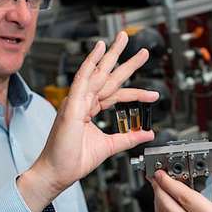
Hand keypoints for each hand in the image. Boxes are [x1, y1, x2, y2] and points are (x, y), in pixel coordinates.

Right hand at [19, 32, 157, 211]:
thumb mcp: (109, 146)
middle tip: (139, 47)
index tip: (153, 95)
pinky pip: (82, 80)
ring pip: (97, 72)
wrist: (58, 172)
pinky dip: (90, 63)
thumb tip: (147, 132)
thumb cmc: (74, 160)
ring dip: (110, 55)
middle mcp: (82, 102)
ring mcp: (76, 102)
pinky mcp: (72, 105)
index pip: (116, 94)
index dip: (136, 93)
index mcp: (89, 110)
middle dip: (123, 59)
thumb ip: (128, 138)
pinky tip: (99, 49)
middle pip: (107, 76)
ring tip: (122, 39)